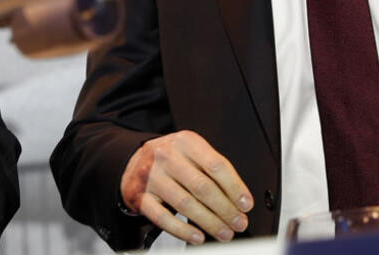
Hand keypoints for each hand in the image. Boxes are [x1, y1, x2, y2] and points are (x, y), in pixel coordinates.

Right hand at [120, 130, 252, 243]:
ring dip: (209, 222)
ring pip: (185, 204)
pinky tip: (198, 236)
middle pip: (203, 187)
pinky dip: (183, 230)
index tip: (246, 204)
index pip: (216, 165)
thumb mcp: (191, 152)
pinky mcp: (139, 196)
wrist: (133, 160)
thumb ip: (212, 170)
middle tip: (238, 223)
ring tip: (224, 233)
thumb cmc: (170, 159)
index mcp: (186, 142)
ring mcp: (151, 176)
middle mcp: (167, 156)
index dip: (235, 187)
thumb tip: (238, 198)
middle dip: (225, 210)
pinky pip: (163, 218)